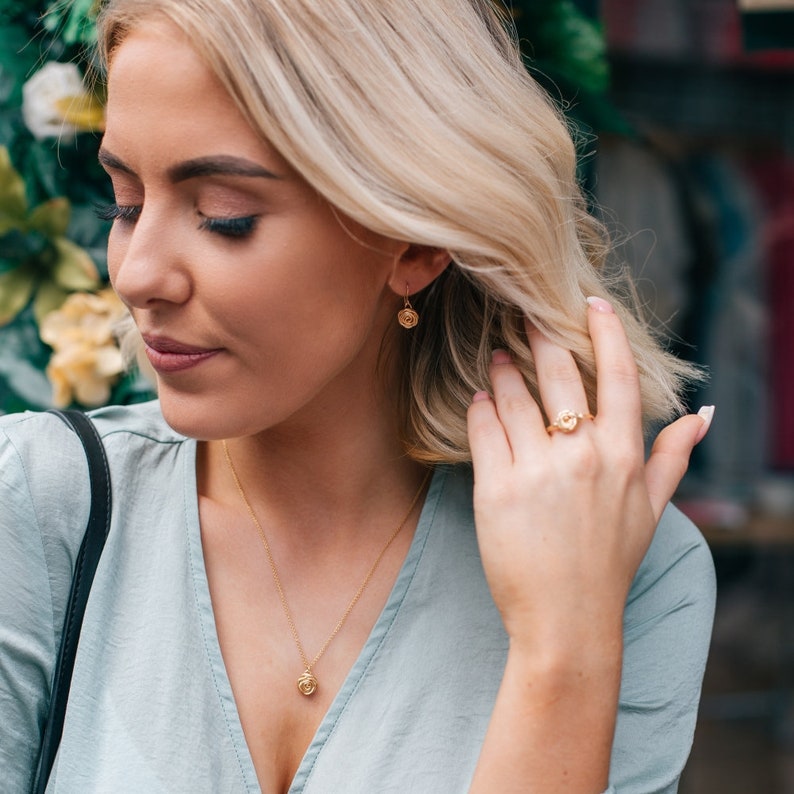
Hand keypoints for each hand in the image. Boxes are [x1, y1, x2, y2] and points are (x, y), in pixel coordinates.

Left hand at [466, 297, 711, 650]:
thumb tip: (703, 415)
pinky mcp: (497, 487)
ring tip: (498, 357)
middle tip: (523, 317)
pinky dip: (481, 408)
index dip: (605, 331)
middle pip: (560, 373)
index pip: (620, 375)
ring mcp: (538, 469)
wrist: (565, 619)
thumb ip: (674, 457)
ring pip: (516, 396)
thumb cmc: (609, 563)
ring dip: (505, 370)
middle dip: (540, 337)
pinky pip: (485, 428)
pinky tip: (480, 400)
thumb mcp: (652, 510)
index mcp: (624, 455)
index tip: (590, 301)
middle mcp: (584, 454)